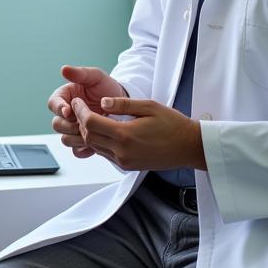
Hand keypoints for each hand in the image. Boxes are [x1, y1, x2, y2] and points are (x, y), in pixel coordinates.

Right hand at [47, 65, 129, 158]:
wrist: (123, 105)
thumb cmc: (108, 88)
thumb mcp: (97, 77)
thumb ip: (81, 73)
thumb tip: (64, 69)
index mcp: (65, 97)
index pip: (53, 104)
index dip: (59, 109)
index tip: (69, 111)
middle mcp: (67, 114)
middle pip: (56, 124)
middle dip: (69, 125)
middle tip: (84, 123)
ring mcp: (74, 129)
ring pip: (65, 139)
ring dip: (77, 138)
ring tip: (92, 133)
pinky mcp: (83, 142)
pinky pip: (76, 151)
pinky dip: (83, 149)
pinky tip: (95, 143)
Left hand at [72, 94, 206, 171]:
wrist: (188, 147)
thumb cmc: (172, 124)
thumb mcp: (149, 106)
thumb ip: (123, 104)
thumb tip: (102, 102)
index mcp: (125, 135)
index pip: (91, 123)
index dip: (80, 111)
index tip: (78, 101)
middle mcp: (122, 151)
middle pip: (89, 136)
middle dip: (81, 121)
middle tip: (81, 108)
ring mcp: (124, 161)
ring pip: (95, 147)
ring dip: (89, 133)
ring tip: (90, 117)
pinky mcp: (127, 166)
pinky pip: (105, 154)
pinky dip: (99, 142)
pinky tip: (104, 130)